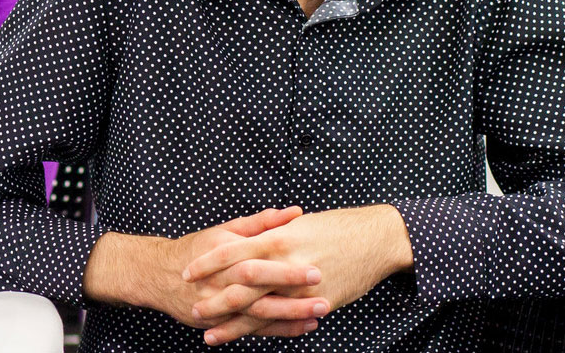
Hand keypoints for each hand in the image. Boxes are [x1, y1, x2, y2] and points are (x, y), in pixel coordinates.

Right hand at [83, 207, 326, 340]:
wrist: (160, 276)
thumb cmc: (198, 248)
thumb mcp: (226, 230)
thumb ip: (262, 223)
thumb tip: (295, 212)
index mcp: (227, 258)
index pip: (261, 265)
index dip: (288, 270)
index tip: (317, 269)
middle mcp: (223, 285)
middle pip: (260, 296)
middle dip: (293, 300)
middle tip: (324, 299)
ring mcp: (221, 308)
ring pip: (258, 318)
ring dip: (290, 319)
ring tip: (318, 316)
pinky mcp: (221, 324)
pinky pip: (252, 331)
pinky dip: (278, 331)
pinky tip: (302, 327)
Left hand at [182, 205, 413, 344]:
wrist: (377, 238)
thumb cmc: (337, 227)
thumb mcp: (299, 225)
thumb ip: (271, 232)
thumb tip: (247, 238)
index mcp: (278, 237)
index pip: (232, 250)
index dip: (208, 262)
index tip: (187, 271)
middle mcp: (286, 262)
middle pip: (240, 284)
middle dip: (215, 299)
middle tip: (193, 308)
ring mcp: (302, 286)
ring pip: (260, 309)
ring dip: (233, 324)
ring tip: (210, 335)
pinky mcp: (317, 303)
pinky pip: (285, 321)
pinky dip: (265, 331)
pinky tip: (250, 338)